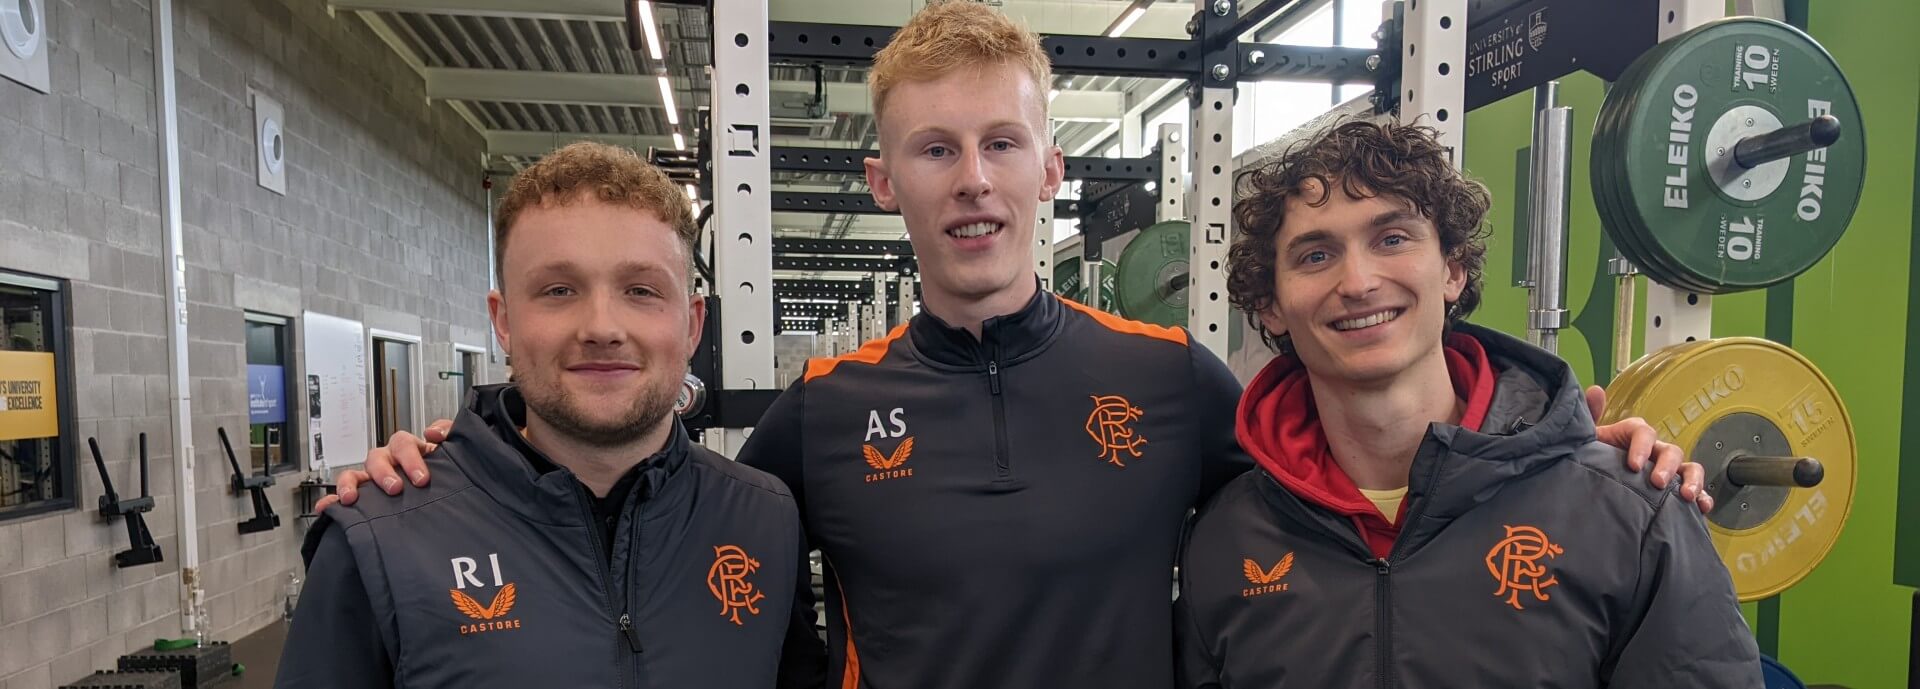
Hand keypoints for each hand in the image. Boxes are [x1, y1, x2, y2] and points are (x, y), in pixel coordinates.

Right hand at [311, 420, 453, 511]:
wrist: (445, 498)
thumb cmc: (444, 472)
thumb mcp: (451, 453)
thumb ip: (448, 435)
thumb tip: (433, 433)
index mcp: (410, 450)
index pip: (404, 443)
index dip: (411, 457)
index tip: (421, 478)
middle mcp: (388, 462)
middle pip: (377, 457)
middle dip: (384, 473)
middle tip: (395, 489)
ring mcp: (372, 479)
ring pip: (354, 474)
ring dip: (351, 484)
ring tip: (351, 499)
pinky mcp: (362, 497)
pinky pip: (341, 496)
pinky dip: (331, 501)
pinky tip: (326, 508)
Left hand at [1585, 386, 1712, 513]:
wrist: (1591, 484)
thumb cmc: (1591, 458)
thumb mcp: (1586, 439)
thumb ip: (1589, 416)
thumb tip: (1595, 391)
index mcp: (1634, 436)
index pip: (1644, 433)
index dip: (1641, 447)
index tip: (1633, 466)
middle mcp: (1655, 450)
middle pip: (1671, 451)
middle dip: (1667, 466)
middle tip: (1658, 483)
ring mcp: (1668, 470)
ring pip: (1689, 468)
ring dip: (1692, 480)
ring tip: (1686, 496)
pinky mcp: (1675, 490)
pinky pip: (1696, 491)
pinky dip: (1703, 497)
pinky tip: (1702, 508)